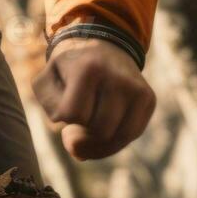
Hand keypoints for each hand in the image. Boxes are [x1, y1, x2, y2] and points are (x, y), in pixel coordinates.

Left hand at [32, 37, 154, 159]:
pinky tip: (103, 125)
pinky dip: (114, 139)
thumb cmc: (68, 70)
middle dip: (83, 133)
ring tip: (87, 126)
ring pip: (119, 139)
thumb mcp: (47, 81)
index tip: (63, 104)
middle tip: (75, 120)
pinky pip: (131, 135)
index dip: (63, 116)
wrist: (100, 45)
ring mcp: (137, 89)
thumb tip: (78, 152)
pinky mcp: (149, 98)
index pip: (73, 114)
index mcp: (89, 68)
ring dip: (98, 141)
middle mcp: (118, 78)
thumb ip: (51, 111)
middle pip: (100, 131)